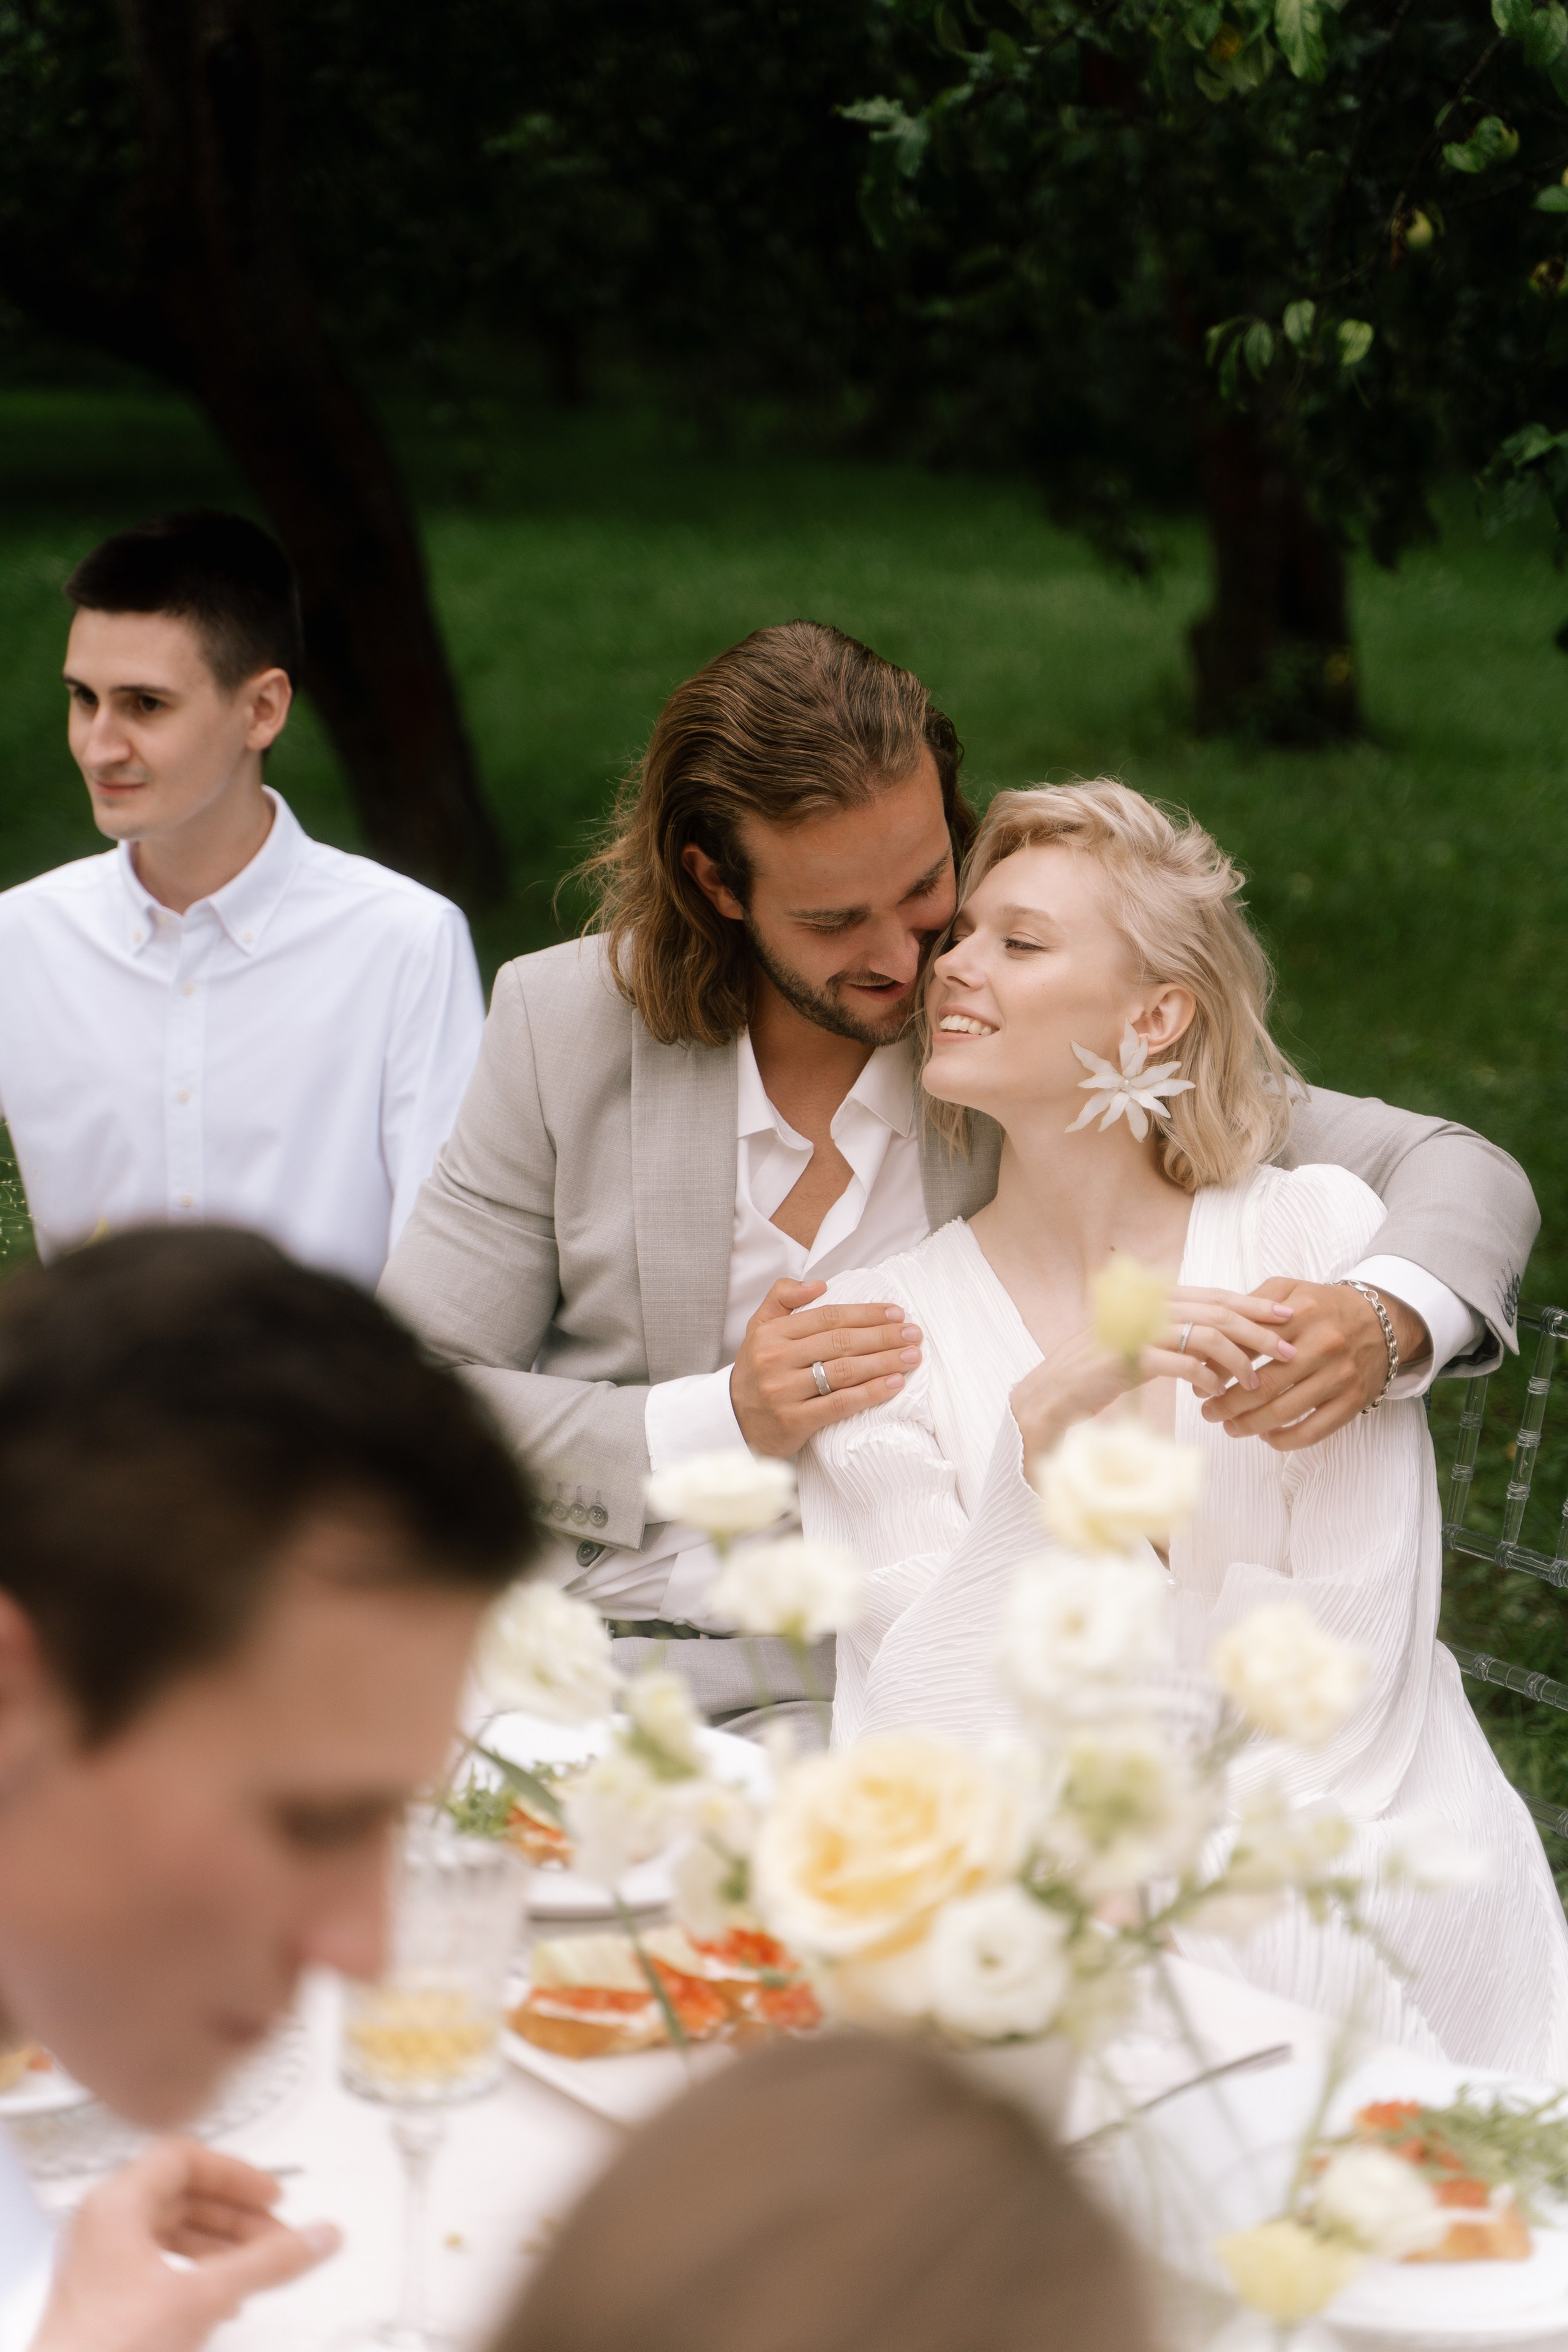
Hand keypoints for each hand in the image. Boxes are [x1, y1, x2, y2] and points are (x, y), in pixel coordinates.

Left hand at [32, 2138, 339, 2351]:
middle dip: (233, 2215)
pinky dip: (194, 2270)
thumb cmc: (110, 2349)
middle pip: (178, 2194)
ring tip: (255, 2268)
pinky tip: (221, 2298)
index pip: (183, 2157)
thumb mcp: (203, 2298)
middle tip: (274, 2234)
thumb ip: (268, 2263)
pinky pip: (155, 2263)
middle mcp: (100, 2225)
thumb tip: (321, 2235)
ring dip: (218, 2244)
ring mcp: (96, 2262)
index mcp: (115, 2205)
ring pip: (168, 2230)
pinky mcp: (99, 2298)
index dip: (233, 2173)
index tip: (271, 2196)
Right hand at [730, 1278, 922, 1457]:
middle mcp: (776, 1360)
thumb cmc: (756, 1371)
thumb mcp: (759, 1328)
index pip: (828, 1317)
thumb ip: (782, 1297)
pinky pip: (841, 1404)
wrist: (733, 1421)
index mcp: (771, 1333)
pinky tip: (895, 1384)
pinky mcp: (794, 1422)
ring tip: (912, 1356)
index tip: (896, 1312)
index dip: (865, 1313)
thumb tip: (819, 1284)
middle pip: (840, 1342)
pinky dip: (871, 1392)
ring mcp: (784, 1392)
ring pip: (844, 1372)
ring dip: (884, 1362)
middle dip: (883, 1336)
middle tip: (914, 1333)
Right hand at [1009, 1288, 1295, 1462]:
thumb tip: (1218, 1344)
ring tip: (1255, 1380)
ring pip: (1203, 1334)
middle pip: (1215, 1310)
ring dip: (1237, 1358)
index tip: (1285, 1315)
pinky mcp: (1123, 1360)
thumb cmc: (1091, 1380)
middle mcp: (1141, 1309)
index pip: (1210, 1296)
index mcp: (1146, 1302)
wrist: (1044, 1401)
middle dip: (1258, 1328)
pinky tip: (1217, 1391)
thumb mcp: (1134, 1350)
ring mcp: (1131, 1332)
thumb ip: (1170, 1339)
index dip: (1250, 1304)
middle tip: (1289, 1346)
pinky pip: (1179, 1362)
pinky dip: (1205, 1375)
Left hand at [1200, 1277, 1428, 1450]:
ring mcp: (1339, 1376)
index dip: (1217, 1367)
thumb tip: (1210, 1335)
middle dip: (1227, 1403)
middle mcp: (1322, 1345)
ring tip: (1229, 1426)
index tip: (1198, 1379)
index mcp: (1301, 1314)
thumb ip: (1251, 1305)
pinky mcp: (1353, 1401)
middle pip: (1262, 1385)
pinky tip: (1266, 1436)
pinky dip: (1284, 1439)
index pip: (1247, 1346)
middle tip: (1208, 1411)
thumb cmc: (1324, 1307)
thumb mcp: (1289, 1290)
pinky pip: (1313, 1431)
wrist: (1383, 1322)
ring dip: (1249, 1425)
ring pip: (1284, 1411)